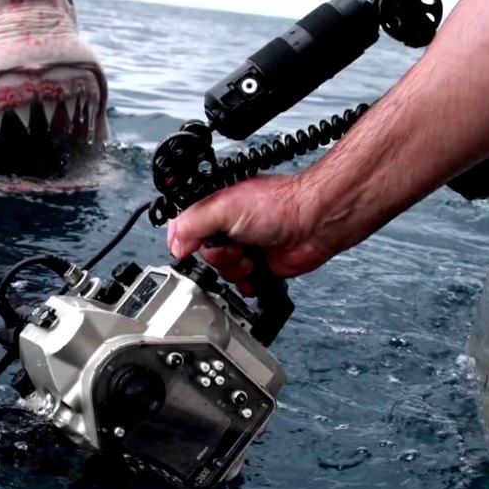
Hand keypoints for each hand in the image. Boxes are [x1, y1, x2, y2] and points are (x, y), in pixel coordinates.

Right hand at [166, 173, 338, 293]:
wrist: (313, 224)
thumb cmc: (280, 205)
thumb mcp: (224, 207)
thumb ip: (192, 223)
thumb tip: (175, 244)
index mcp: (216, 207)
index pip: (186, 228)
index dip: (186, 242)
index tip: (189, 250)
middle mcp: (228, 226)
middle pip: (203, 255)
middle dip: (217, 257)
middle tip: (233, 246)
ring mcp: (244, 246)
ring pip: (221, 271)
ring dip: (233, 269)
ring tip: (249, 256)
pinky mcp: (259, 265)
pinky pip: (241, 283)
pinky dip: (246, 283)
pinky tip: (255, 271)